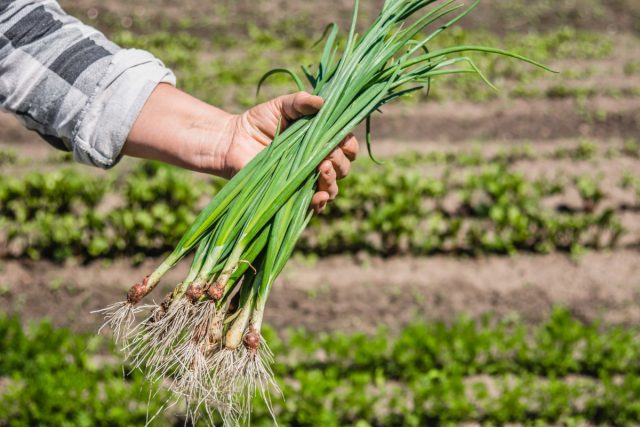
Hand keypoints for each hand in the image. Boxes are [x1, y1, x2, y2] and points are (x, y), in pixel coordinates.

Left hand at [221, 92, 358, 212]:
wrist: (232, 142)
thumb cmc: (258, 121)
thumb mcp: (281, 106)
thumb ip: (300, 102)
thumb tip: (322, 101)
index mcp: (321, 141)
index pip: (347, 147)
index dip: (348, 145)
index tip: (340, 140)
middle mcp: (318, 163)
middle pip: (343, 168)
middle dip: (339, 162)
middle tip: (326, 155)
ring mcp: (306, 182)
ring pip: (332, 188)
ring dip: (332, 181)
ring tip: (322, 169)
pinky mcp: (292, 197)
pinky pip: (313, 206)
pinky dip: (319, 203)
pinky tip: (317, 197)